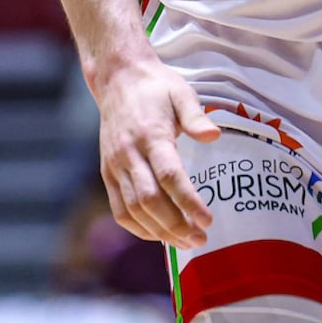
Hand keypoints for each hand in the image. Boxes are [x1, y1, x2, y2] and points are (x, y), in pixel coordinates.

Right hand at [93, 51, 220, 248]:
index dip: (188, 202)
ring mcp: (114, 165)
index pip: (169, 176)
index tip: (208, 220)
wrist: (117, 79)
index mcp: (150, 134)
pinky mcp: (107, 172)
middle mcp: (128, 153)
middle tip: (200, 239)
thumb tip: (214, 137)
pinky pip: (119, 208)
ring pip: (133, 209)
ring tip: (186, 243)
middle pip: (150, 200)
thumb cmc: (156, 87)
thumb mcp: (181, 92)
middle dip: (176, 225)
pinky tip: (159, 236)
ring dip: (159, 232)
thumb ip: (196, 116)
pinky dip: (138, 228)